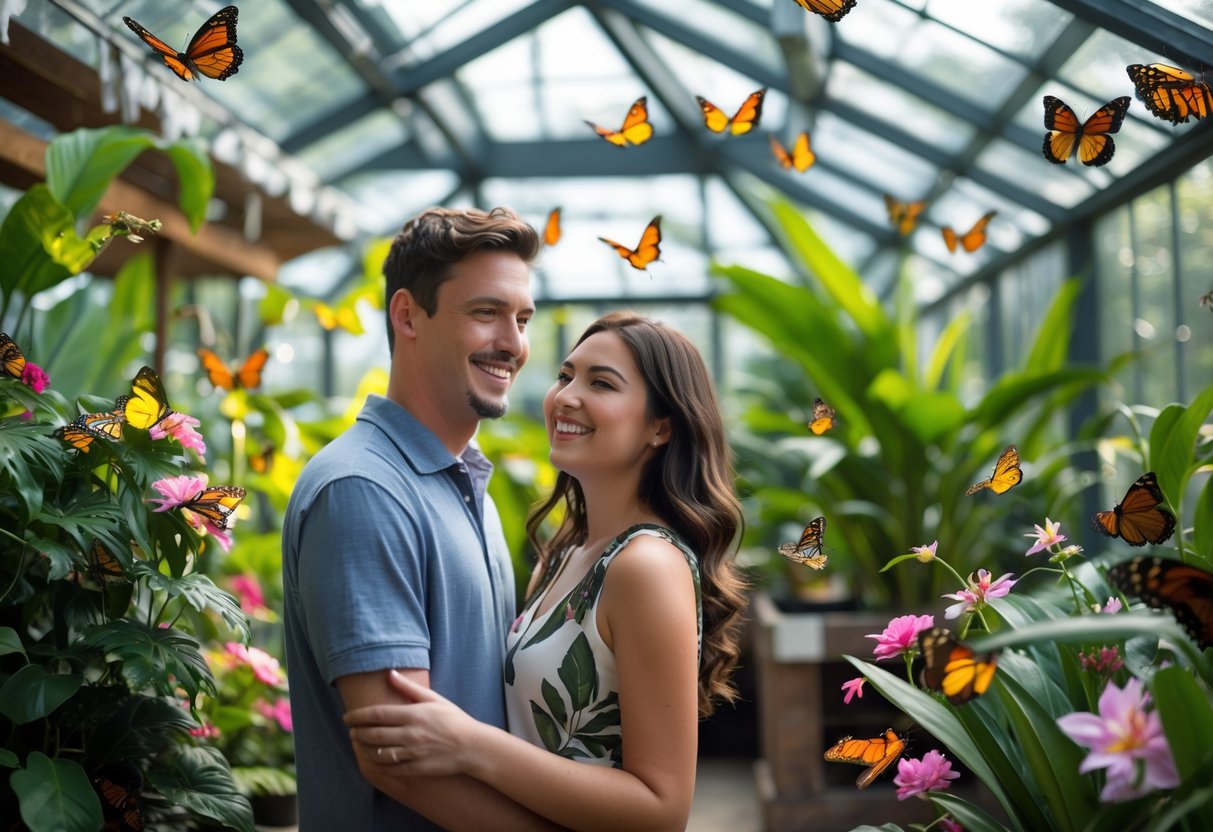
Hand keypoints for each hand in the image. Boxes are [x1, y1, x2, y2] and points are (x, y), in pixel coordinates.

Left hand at [344, 670, 480, 775]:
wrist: (472, 746)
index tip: (347, 718)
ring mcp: (413, 753)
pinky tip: (374, 760)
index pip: (377, 715)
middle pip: (374, 734)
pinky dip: (378, 765)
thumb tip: (390, 673)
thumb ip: (409, 688)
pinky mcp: (416, 768)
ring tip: (360, 744)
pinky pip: (390, 769)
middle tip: (352, 731)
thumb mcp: (434, 699)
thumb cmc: (454, 719)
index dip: (357, 716)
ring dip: (365, 749)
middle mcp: (411, 734)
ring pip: (379, 753)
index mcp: (414, 714)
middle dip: (358, 733)